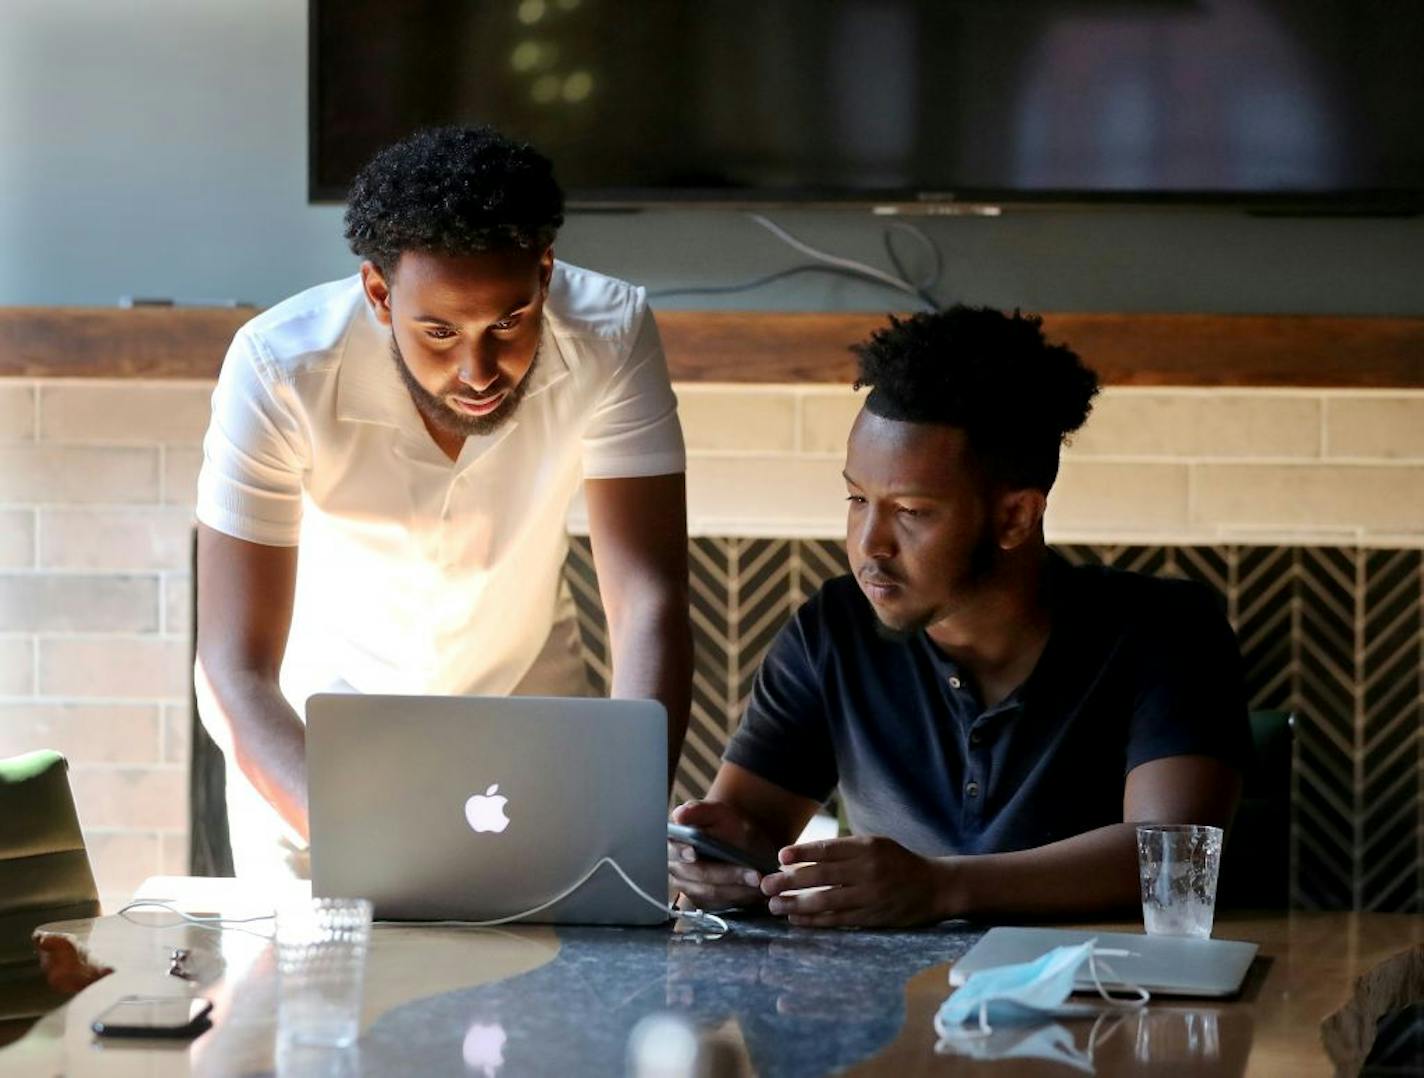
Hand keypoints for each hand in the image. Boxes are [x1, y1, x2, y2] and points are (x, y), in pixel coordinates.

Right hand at [667, 799, 772, 911]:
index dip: (680, 852)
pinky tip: (755, 892)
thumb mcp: (717, 812)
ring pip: (709, 892)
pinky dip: (738, 898)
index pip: (671, 850)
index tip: (693, 853)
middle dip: (725, 875)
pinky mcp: (702, 901)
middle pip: (696, 875)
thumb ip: (699, 811)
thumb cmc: (726, 825)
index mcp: (672, 843)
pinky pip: (719, 904)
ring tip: (759, 881)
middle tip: (753, 873)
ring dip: (736, 889)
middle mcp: (675, 867)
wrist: (738, 842)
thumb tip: (680, 815)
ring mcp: (688, 887)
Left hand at [760, 835, 953, 927]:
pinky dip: (815, 920)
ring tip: (775, 905)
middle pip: (822, 876)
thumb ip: (845, 849)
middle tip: (766, 885)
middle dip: (790, 881)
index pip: (828, 849)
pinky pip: (838, 920)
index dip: (802, 853)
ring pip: (826, 901)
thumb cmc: (898, 862)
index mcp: (868, 848)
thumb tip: (804, 856)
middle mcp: (868, 871)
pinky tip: (797, 919)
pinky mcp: (872, 918)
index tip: (780, 857)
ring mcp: (870, 897)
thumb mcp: (876, 844)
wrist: (935, 887)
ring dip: (797, 905)